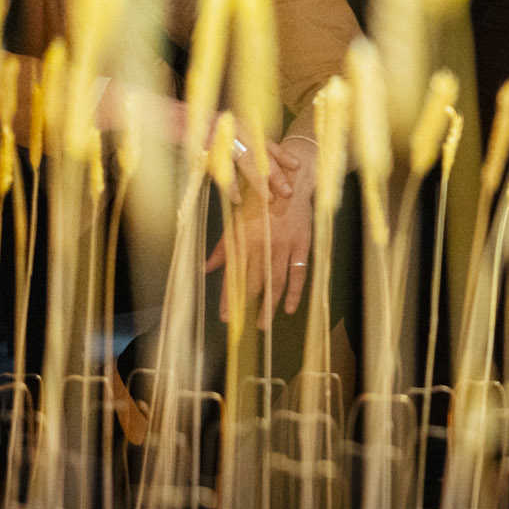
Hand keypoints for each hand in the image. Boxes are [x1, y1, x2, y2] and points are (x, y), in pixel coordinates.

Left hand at [207, 136, 316, 314]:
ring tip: (263, 324)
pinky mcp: (302, 245)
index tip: (225, 317)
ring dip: (269, 305)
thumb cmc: (260, 200)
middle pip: (253, 282)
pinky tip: (290, 308)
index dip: (229, 297)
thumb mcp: (237, 219)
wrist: (293, 182)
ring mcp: (285, 247)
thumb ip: (223, 247)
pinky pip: (299, 273)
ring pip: (276, 282)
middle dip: (245, 306)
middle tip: (241, 326)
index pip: (234, 275)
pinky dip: (295, 292)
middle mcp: (264, 245)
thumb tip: (206, 268)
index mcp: (245, 239)